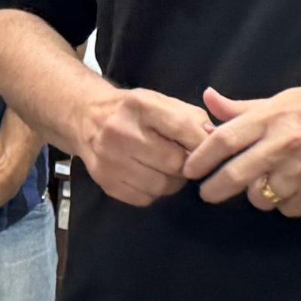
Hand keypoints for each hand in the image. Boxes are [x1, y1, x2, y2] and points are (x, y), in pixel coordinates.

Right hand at [72, 85, 213, 206]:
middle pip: (175, 162)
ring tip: (168, 169)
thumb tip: (214, 138)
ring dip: (173, 181)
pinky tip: (150, 176)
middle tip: (186, 161)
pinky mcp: (106, 182)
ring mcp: (111, 160)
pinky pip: (145, 198)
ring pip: (162, 185)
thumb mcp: (160, 101)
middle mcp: (121, 132)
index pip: (183, 128)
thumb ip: (190, 117)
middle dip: (188, 165)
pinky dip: (154, 191)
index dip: (202, 143)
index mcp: (141, 106)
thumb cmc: (133, 110)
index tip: (209, 149)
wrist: (87, 117)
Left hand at [184, 81, 300, 215]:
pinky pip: (288, 209)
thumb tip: (207, 99)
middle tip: (208, 194)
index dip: (201, 158)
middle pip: (235, 175)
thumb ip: (244, 108)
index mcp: (272, 116)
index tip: (189, 171)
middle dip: (215, 190)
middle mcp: (285, 142)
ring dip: (257, 195)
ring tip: (266, 182)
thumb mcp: (285, 98)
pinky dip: (285, 204)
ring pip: (261, 198)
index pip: (224, 139)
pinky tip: (293, 188)